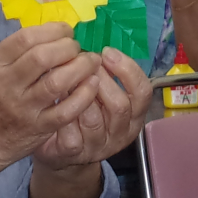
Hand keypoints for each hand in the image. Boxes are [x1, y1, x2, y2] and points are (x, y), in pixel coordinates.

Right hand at [0, 25, 107, 171]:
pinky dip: (84, 94)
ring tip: (90, 62)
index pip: (26, 37)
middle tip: (77, 48)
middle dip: (68, 47)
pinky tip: (92, 83)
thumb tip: (56, 32)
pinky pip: (67, 110)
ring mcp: (23, 108)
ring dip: (81, 67)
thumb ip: (19, 52)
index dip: (53, 30)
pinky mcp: (39, 128)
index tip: (66, 31)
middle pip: (43, 57)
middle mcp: (7, 84)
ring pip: (57, 82)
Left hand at [33, 48, 152, 169]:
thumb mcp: (102, 94)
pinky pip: (70, 131)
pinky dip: (62, 110)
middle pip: (120, 105)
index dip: (127, 69)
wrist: (62, 150)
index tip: (107, 52)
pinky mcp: (74, 152)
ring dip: (78, 93)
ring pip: (93, 118)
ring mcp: (98, 146)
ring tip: (67, 76)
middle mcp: (121, 133)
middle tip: (83, 63)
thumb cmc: (84, 112)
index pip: (142, 92)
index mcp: (134, 116)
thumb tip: (97, 45)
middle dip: (101, 79)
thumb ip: (106, 74)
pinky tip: (55, 97)